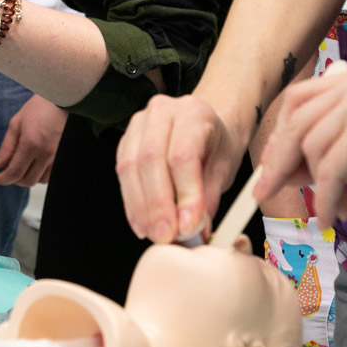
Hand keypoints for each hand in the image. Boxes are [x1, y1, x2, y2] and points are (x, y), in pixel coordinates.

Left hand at [0, 95, 66, 186]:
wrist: (62, 100)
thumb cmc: (39, 107)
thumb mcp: (16, 123)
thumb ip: (7, 147)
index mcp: (31, 144)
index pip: (15, 172)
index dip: (4, 179)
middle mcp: (45, 153)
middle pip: (27, 180)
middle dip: (14, 180)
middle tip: (7, 173)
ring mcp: (57, 156)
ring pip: (40, 180)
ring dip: (28, 177)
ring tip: (21, 167)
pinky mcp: (63, 155)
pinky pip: (51, 175)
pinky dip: (40, 175)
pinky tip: (34, 166)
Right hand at [116, 93, 251, 243]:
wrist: (205, 128)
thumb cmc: (216, 145)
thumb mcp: (224, 168)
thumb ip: (208, 197)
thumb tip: (195, 228)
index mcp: (193, 111)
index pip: (183, 155)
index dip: (184, 194)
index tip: (188, 225)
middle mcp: (162, 111)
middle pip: (151, 159)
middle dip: (158, 204)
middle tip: (167, 235)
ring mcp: (139, 124)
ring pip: (130, 167)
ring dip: (141, 207)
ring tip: (154, 233)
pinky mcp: (125, 140)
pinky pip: (122, 173)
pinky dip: (132, 203)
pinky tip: (142, 224)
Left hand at [254, 62, 346, 228]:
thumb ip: (324, 153)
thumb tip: (277, 167)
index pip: (299, 99)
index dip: (280, 134)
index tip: (269, 167)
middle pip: (296, 120)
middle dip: (279, 162)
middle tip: (269, 194)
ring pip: (310, 146)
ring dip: (314, 186)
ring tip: (333, 209)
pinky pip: (329, 168)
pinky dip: (326, 197)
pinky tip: (334, 215)